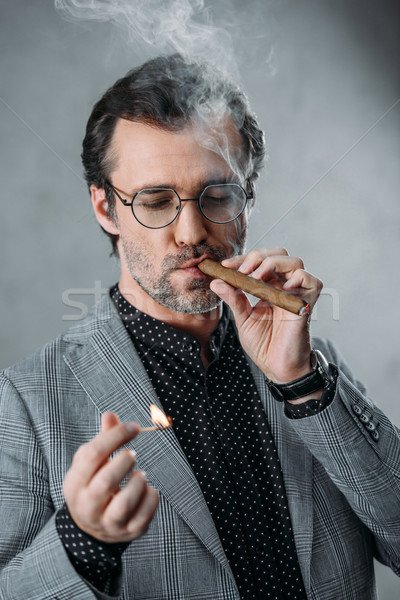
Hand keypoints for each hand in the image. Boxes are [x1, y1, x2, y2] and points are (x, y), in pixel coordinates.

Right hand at [63, 412, 158, 542]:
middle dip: (124, 462)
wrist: (91, 528)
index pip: (92, 455)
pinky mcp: (128, 532)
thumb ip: (102, 440)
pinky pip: (143, 516)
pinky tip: (148, 490)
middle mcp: (87, 506)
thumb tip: (110, 415)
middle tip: (132, 454)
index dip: (116, 435)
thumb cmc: (93, 485)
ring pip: (123, 504)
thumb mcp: (90, 464)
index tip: (133, 427)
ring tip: (140, 475)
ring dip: (138, 483)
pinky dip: (151, 498)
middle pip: (106, 482)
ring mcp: (108, 523)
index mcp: (75, 483)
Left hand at [210, 248, 322, 382]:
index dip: (243, 259)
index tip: (225, 266)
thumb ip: (233, 299)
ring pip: (295, 262)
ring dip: (273, 264)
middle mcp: (284, 287)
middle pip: (279, 254)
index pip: (259, 262)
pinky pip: (311, 281)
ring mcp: (297, 294)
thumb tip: (215, 281)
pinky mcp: (307, 304)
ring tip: (257, 277)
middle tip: (243, 270)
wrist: (276, 367)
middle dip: (259, 256)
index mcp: (269, 287)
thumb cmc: (263, 345)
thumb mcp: (243, 319)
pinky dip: (298, 278)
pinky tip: (283, 288)